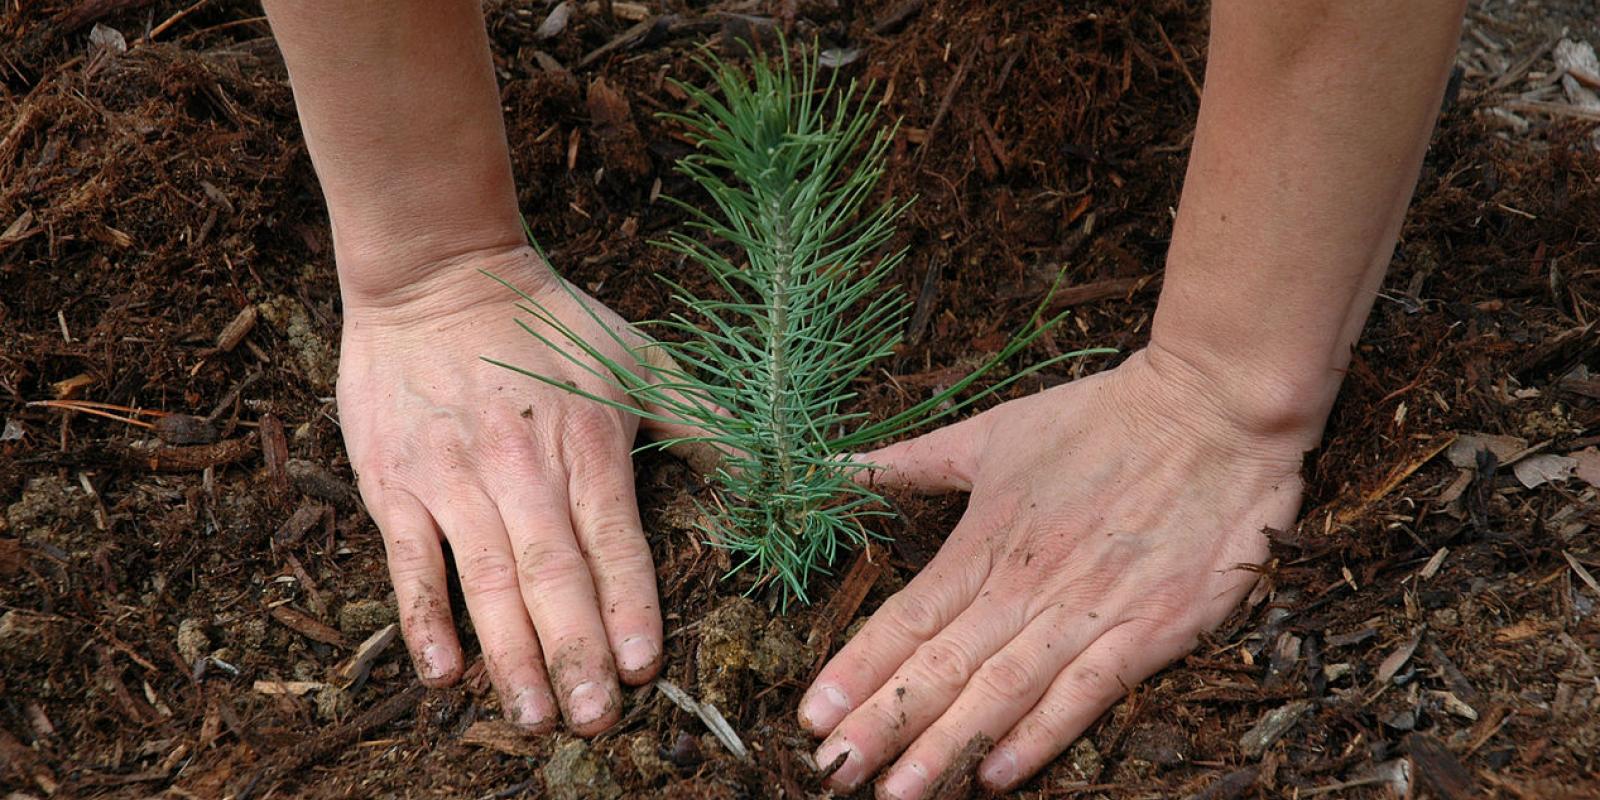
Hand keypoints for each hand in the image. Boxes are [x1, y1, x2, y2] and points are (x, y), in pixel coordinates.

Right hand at [338, 245, 678, 734]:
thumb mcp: (638, 357)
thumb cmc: (547, 320)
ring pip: (485, 580)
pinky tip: (445, 672)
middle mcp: (521, 466)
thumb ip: (703, 420)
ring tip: (534, 717)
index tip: (644, 667)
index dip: (629, 605)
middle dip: (575, 653)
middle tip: (594, 722)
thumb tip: (772, 471)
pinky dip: (425, 619)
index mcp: (587, 442)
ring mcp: (453, 477)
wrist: (435, 271)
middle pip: (552, 574)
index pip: (614, 540)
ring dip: (511, 654)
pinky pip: (410, 562)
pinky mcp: (396, 482)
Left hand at [798, 346, 1310, 795]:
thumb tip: (837, 467)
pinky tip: (995, 777)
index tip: (810, 716)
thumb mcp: (993, 432)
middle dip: (883, 724)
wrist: (1214, 410)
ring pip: (1001, 691)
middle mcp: (1026, 585)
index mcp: (985, 540)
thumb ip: (913, 461)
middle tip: (833, 771)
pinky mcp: (1149, 631)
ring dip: (945, 747)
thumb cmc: (1100, 418)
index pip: (906, 619)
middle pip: (941, 667)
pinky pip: (1084, 696)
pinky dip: (1038, 738)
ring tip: (897, 793)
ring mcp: (1088, 612)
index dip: (856, 671)